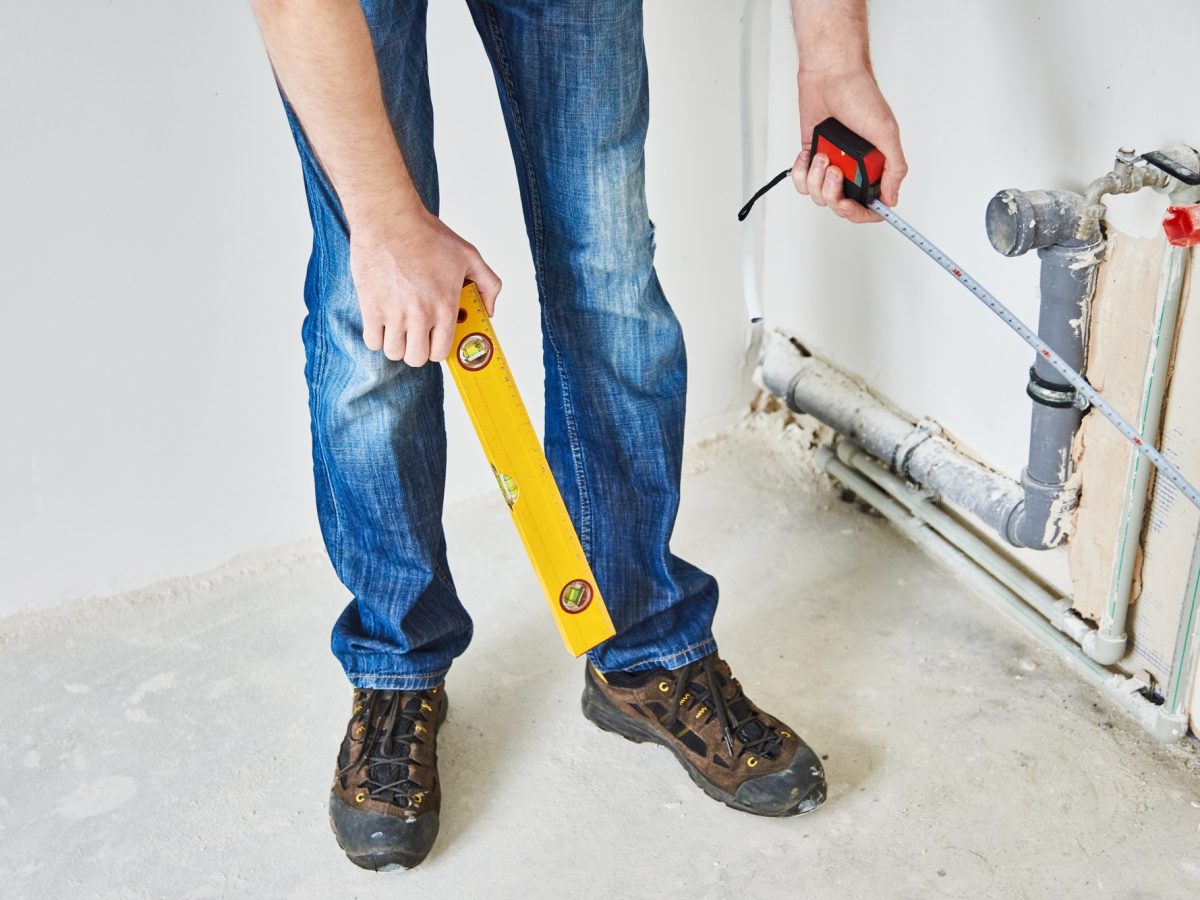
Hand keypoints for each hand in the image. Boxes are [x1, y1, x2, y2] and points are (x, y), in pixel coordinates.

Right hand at [350, 209, 501, 366]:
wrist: (389, 219)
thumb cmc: (425, 234)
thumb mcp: (469, 256)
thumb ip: (488, 284)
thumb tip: (489, 310)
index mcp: (445, 306)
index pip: (441, 352)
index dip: (438, 348)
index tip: (434, 340)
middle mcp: (420, 315)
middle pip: (416, 358)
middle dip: (417, 350)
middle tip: (415, 334)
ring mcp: (394, 313)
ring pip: (394, 353)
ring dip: (396, 345)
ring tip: (398, 328)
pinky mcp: (370, 307)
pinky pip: (372, 341)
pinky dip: (376, 337)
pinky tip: (382, 322)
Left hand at [790, 67, 906, 223]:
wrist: (830, 76)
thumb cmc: (861, 96)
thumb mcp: (886, 133)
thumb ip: (894, 167)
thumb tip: (892, 197)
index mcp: (876, 166)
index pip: (871, 206)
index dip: (860, 213)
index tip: (850, 205)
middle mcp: (854, 169)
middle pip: (841, 205)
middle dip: (834, 194)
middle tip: (834, 173)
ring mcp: (831, 165)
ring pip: (818, 196)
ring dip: (816, 178)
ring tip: (823, 155)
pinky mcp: (811, 158)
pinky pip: (802, 182)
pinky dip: (801, 171)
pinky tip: (808, 153)